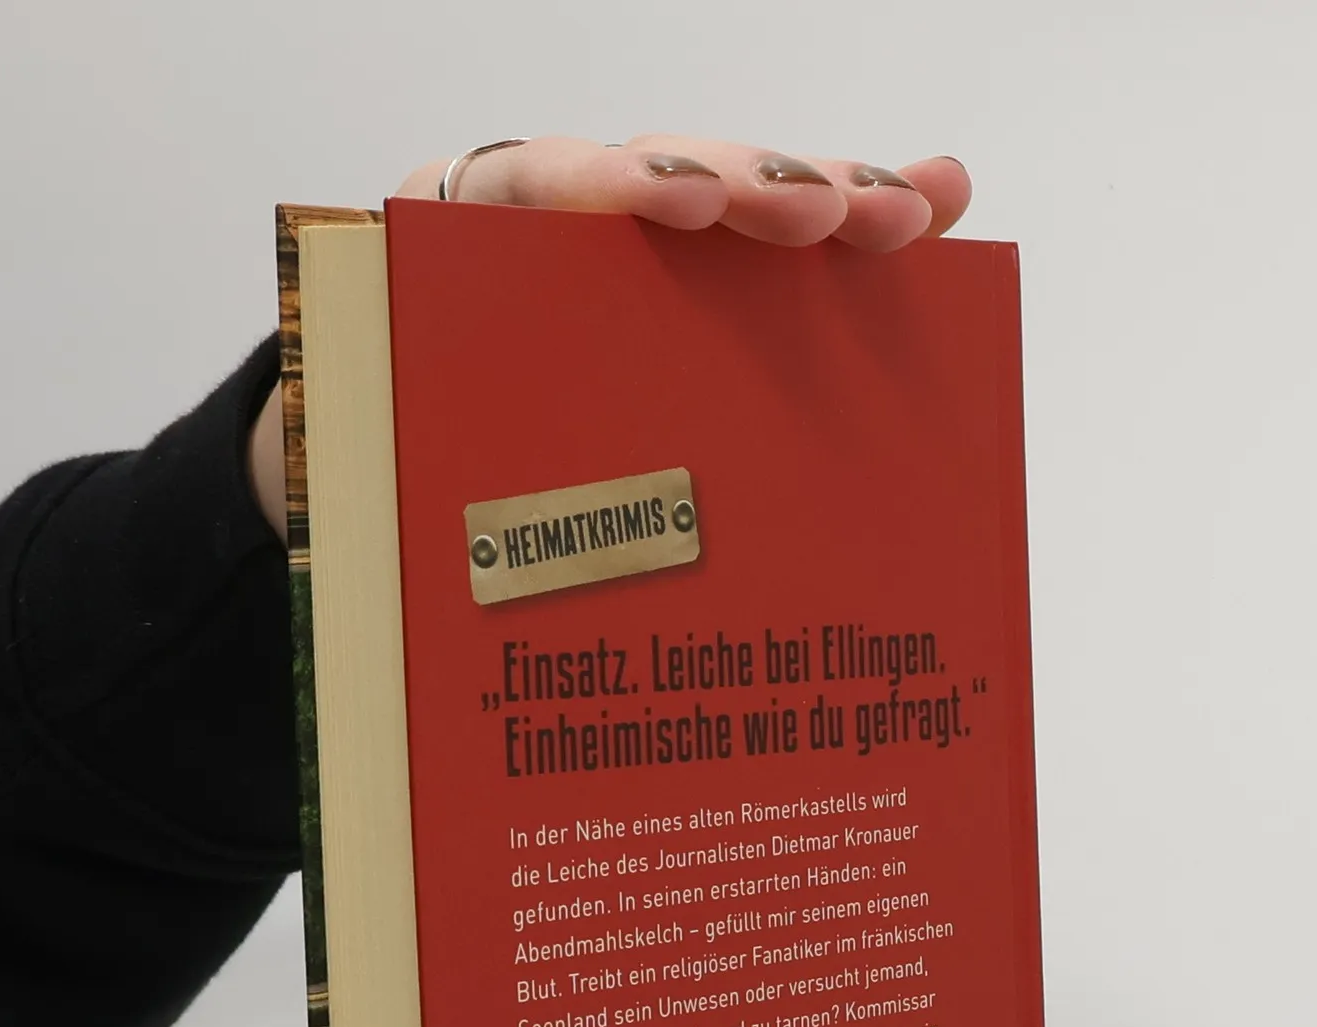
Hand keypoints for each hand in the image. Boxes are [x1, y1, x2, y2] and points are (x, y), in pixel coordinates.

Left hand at [249, 137, 971, 536]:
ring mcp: (627, 239)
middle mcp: (550, 226)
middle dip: (744, 187)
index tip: (666, 206)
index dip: (601, 191)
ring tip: (915, 209)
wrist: (386, 419)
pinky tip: (938, 203)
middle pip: (659, 174)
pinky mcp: (685, 267)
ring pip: (733, 195)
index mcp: (456, 249)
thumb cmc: (387, 455)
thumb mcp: (378, 463)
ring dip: (831, 196)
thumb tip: (384, 561)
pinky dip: (853, 216)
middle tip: (820, 215)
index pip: (531, 189)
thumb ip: (399, 481)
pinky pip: (772, 236)